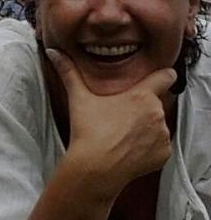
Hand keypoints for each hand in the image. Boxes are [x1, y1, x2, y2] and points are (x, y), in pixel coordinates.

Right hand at [46, 49, 174, 196]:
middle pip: (155, 104)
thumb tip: (53, 51)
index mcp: (142, 95)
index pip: (166, 76)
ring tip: (122, 137)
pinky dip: (148, 149)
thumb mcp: (79, 98)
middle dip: (142, 109)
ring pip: (157, 126)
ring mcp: (162, 135)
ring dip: (146, 129)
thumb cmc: (88, 131)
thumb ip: (69, 72)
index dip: (162, 76)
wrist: (95, 168)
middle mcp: (158, 113)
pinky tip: (129, 151)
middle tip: (120, 119)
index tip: (157, 79)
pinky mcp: (163, 154)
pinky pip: (159, 147)